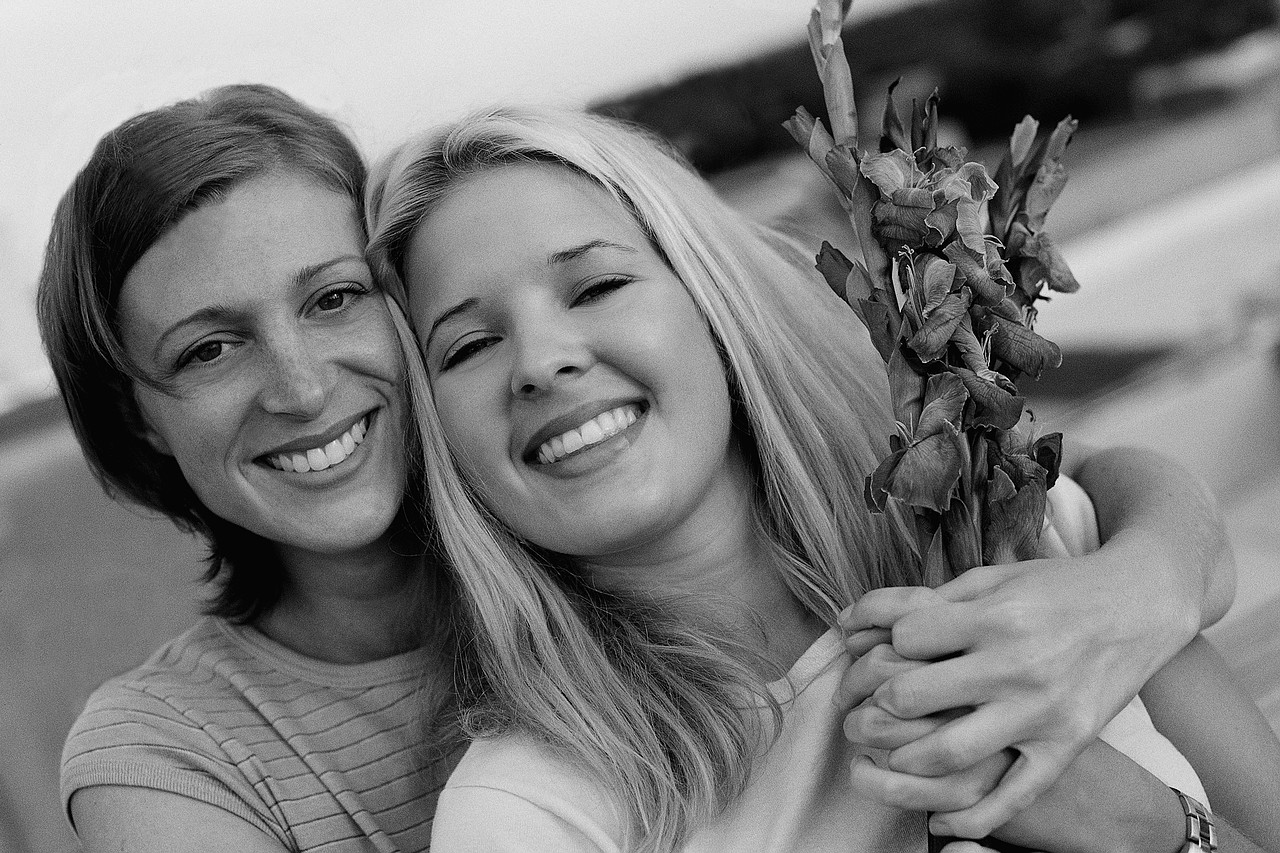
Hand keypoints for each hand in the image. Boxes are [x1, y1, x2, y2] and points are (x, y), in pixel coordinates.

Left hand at [837, 542, 1196, 836]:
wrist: (1140, 605)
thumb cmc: (1056, 588)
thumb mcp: (993, 577)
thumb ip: (928, 600)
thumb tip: (855, 619)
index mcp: (997, 616)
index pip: (907, 639)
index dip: (887, 642)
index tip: (888, 649)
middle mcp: (1018, 665)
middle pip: (914, 697)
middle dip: (874, 705)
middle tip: (863, 710)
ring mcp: (1043, 712)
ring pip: (949, 752)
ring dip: (903, 759)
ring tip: (889, 755)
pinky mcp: (1066, 746)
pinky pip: (1011, 796)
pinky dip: (968, 819)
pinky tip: (938, 818)